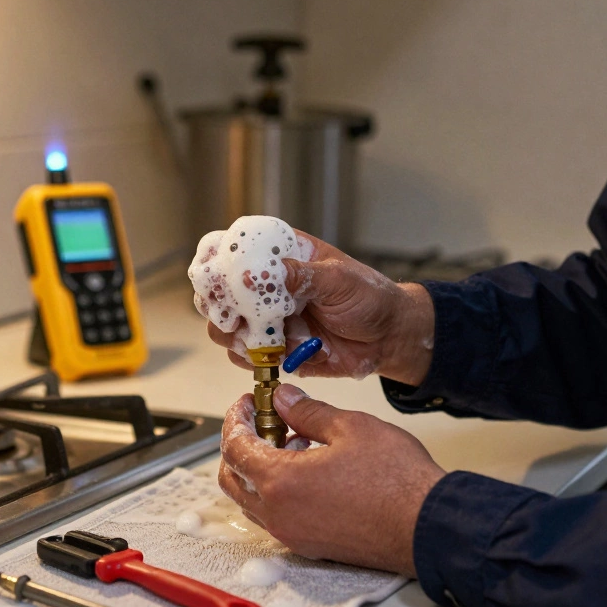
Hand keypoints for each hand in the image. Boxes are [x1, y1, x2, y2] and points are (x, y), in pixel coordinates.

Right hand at [207, 230, 434, 384]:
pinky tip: (271, 354)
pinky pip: (245, 355)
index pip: (234, 248)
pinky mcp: (274, 348)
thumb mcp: (339, 279)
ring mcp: (267, 318)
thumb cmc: (371, 298)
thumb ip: (300, 276)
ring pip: (224, 326)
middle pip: (218, 290)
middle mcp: (268, 286)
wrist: (389, 337)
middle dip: (218, 304)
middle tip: (235, 315)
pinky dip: (249, 357)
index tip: (218, 277)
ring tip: (258, 337)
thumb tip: (255, 274)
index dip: (217, 261)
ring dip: (232, 334)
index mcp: (283, 255)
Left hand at [218, 385, 446, 576]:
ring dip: (259, 469)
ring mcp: (293, 535)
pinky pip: (276, 517)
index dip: (236, 418)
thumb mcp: (349, 427)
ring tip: (292, 441)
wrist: (426, 526)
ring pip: (252, 500)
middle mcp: (278, 515)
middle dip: (239, 445)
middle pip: (232, 478)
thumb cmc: (395, 478)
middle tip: (262, 420)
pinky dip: (277, 491)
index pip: (234, 447)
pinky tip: (308, 469)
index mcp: (280, 482)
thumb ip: (307, 411)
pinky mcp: (310, 545)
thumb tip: (284, 399)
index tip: (248, 402)